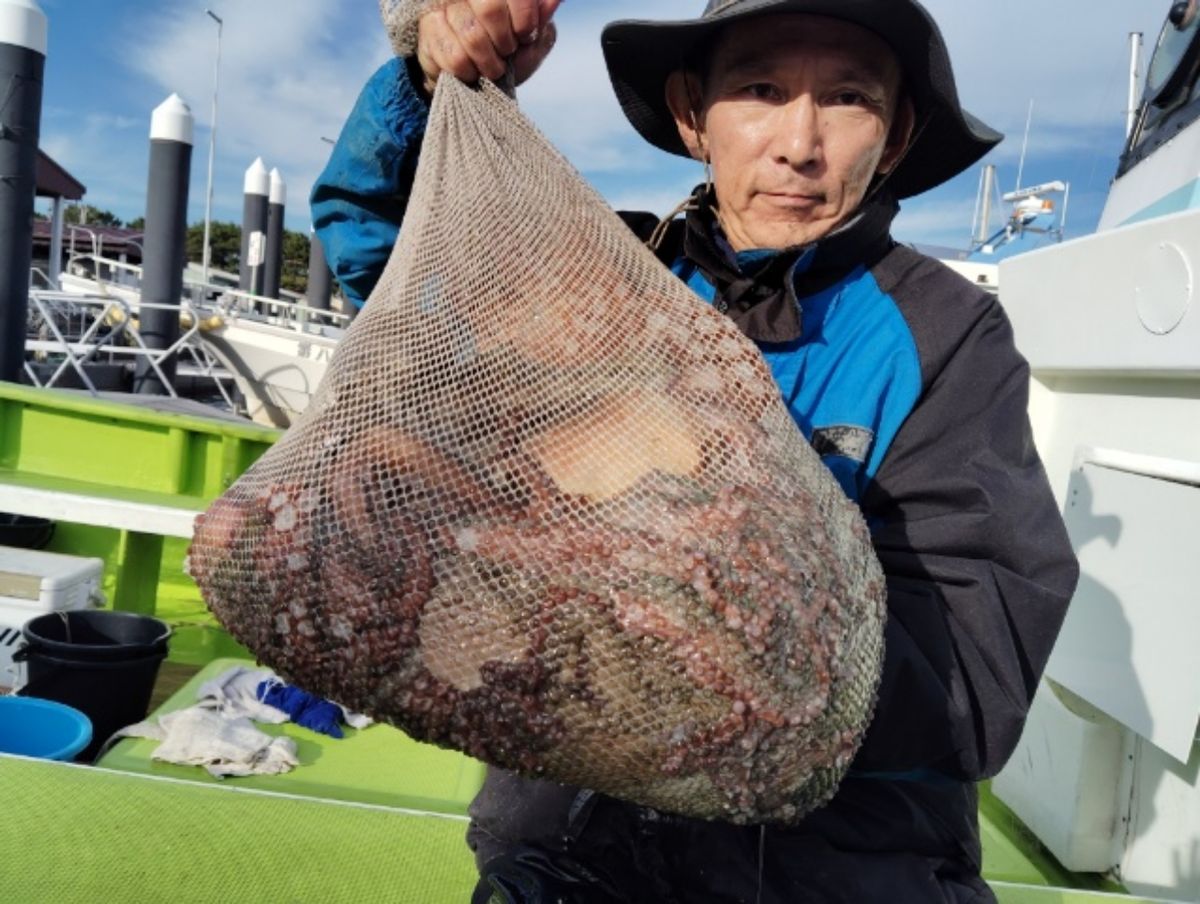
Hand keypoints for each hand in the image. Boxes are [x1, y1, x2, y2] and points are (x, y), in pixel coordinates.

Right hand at [417, 0, 560, 94]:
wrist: (470, 75)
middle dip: (505, 41)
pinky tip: (472, 71)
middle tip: (507, 52)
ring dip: (488, 62)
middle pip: (490, 8)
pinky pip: (454, 56)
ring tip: (492, 68)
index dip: (525, 21)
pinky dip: (469, 72)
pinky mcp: (429, 28)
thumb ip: (541, 18)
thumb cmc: (505, 52)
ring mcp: (444, 6)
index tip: (526, 36)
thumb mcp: (532, 39)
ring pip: (472, 36)